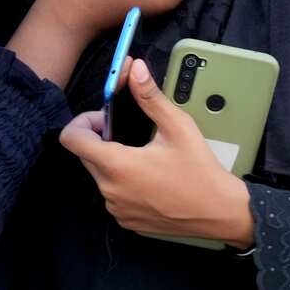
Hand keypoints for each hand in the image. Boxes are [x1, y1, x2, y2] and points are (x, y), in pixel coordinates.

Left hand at [60, 59, 254, 247]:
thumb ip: (149, 96)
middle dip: (100, 137)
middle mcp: (110, 190)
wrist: (218, 212)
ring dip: (111, 160)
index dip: (82, 121)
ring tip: (143, 154)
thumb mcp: (177, 127)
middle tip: (128, 130)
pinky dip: (122, 182)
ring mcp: (116, 208)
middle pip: (85, 155)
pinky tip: (148, 176)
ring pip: (99, 175)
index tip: (103, 116)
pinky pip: (112, 194)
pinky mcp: (125, 220)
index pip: (72, 139)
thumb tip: (134, 70)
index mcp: (117, 165)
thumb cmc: (199, 171)